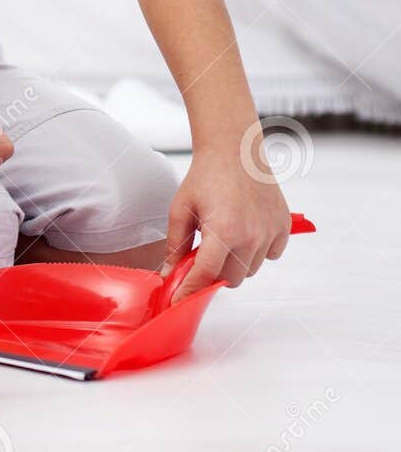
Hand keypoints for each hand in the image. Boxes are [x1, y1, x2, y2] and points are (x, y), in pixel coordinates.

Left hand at [160, 148, 293, 303]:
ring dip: (236, 262)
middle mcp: (251, 236)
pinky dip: (258, 251)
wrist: (235, 150)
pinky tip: (245, 231)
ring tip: (224, 237)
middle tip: (204, 255)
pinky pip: (270, 255)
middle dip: (214, 273)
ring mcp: (270, 232)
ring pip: (250, 269)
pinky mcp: (283, 226)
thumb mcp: (181, 208)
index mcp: (223, 232)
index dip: (189, 291)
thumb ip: (175, 244)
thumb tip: (169, 272)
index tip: (179, 302)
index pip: (204, 275)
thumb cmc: (205, 176)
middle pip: (231, 279)